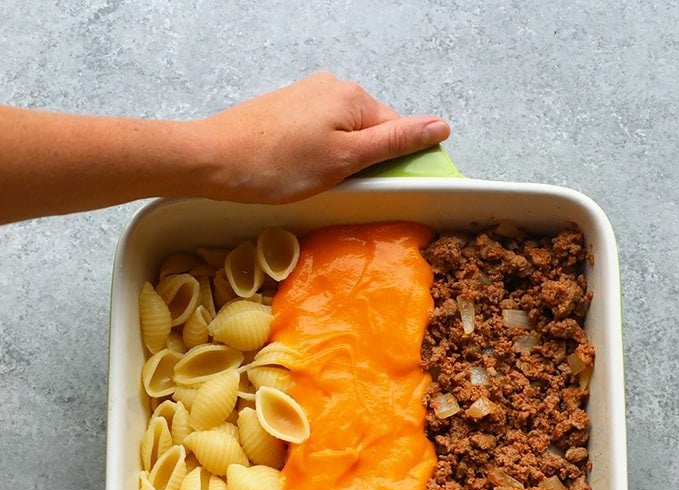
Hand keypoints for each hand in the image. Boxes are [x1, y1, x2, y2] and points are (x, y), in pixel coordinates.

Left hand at [189, 72, 449, 203]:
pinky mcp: (287, 110)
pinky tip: (297, 173)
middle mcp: (333, 87)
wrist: (215, 160)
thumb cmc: (276, 165)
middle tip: (336, 188)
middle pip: (370, 133)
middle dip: (362, 164)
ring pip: (343, 137)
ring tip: (311, 181)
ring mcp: (308, 96)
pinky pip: (319, 135)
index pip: (397, 132)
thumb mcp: (345, 160)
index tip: (375, 188)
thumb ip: (395, 142)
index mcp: (353, 97)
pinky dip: (316, 157)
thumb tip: (439, 125)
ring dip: (338, 163)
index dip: (391, 165)